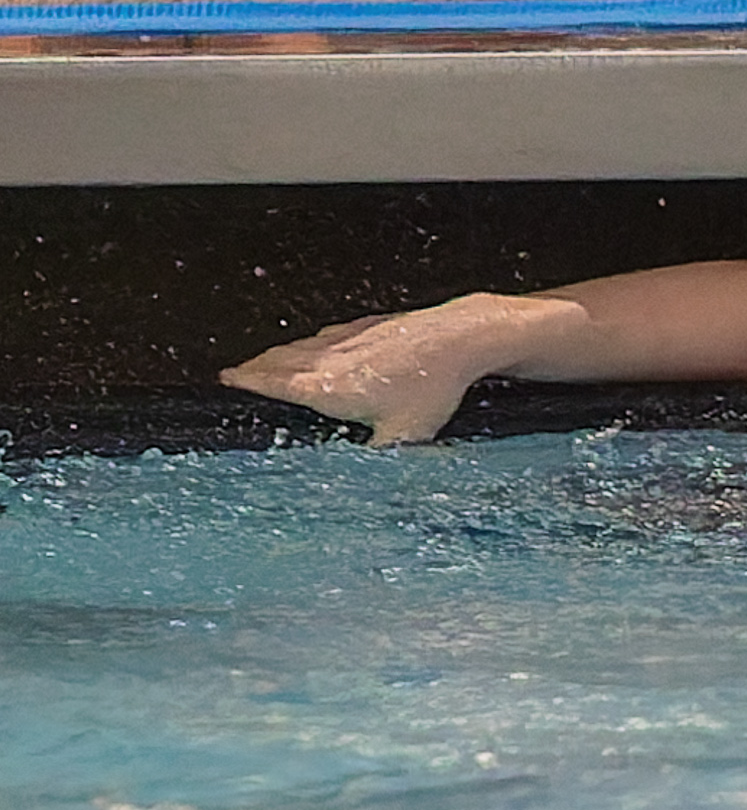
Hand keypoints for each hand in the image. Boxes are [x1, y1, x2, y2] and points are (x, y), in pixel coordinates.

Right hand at [221, 292, 569, 442]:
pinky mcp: (367, 325)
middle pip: (279, 362)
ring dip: (279, 353)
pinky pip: (328, 334)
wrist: (459, 337)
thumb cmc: (433, 386)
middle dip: (254, 368)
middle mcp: (329, 359)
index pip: (273, 383)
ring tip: (266, 361)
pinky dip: (312, 341)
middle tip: (235, 373)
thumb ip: (376, 459)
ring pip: (301, 346)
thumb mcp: (405, 436)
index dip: (246, 382)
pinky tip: (317, 343)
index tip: (224, 380)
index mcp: (328, 388)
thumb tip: (361, 485)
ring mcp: (347, 338)